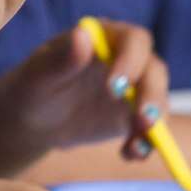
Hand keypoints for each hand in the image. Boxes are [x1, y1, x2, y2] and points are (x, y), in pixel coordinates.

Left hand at [0, 19, 168, 161]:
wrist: (33, 118)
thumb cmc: (32, 87)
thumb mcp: (39, 75)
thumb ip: (61, 58)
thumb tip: (83, 35)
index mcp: (105, 37)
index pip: (133, 40)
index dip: (131, 62)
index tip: (115, 89)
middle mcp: (127, 58)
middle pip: (154, 71)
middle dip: (151, 96)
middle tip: (142, 120)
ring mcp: (134, 88)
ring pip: (157, 101)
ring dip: (154, 124)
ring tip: (134, 148)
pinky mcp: (133, 116)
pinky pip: (150, 129)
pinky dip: (144, 143)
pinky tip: (128, 154)